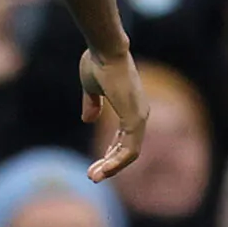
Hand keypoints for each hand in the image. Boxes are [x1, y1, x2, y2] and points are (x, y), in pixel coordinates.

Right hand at [81, 50, 147, 180]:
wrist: (104, 50)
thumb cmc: (97, 63)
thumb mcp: (90, 88)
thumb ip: (91, 104)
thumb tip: (88, 120)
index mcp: (130, 108)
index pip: (124, 139)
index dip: (109, 153)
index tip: (95, 165)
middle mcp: (139, 115)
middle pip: (128, 150)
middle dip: (109, 164)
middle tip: (92, 176)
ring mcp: (139, 117)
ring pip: (129, 153)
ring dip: (112, 167)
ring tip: (94, 177)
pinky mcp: (135, 119)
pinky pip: (129, 149)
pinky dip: (116, 162)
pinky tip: (102, 170)